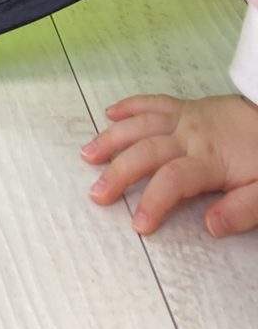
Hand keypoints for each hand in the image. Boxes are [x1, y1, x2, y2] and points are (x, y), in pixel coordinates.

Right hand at [82, 93, 257, 236]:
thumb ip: (240, 211)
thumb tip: (210, 227)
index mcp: (208, 158)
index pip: (172, 181)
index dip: (153, 202)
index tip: (139, 224)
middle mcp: (188, 134)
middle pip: (146, 152)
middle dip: (119, 173)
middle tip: (97, 193)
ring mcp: (183, 117)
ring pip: (140, 124)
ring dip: (112, 138)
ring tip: (88, 154)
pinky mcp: (183, 106)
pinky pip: (151, 101)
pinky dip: (128, 106)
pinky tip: (110, 113)